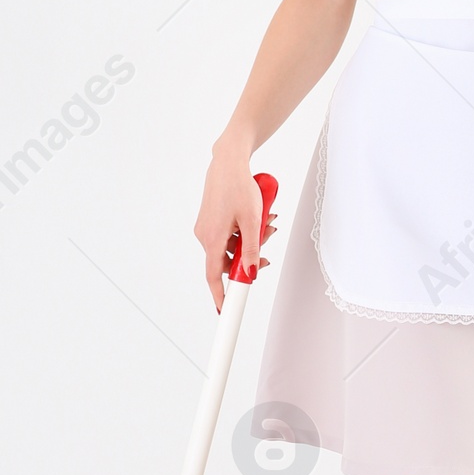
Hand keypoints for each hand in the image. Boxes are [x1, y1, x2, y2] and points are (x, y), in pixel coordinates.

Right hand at [193, 145, 265, 308]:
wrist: (228, 162)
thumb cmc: (239, 187)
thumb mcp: (252, 221)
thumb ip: (252, 249)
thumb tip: (252, 273)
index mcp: (212, 239)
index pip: (215, 276)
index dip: (221, 296)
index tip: (225, 311)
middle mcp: (205, 236)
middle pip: (228, 261)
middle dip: (250, 257)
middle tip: (268, 246)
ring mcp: (206, 228)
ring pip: (231, 247)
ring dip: (251, 240)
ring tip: (268, 223)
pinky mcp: (211, 221)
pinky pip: (228, 236)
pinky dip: (243, 231)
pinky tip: (258, 217)